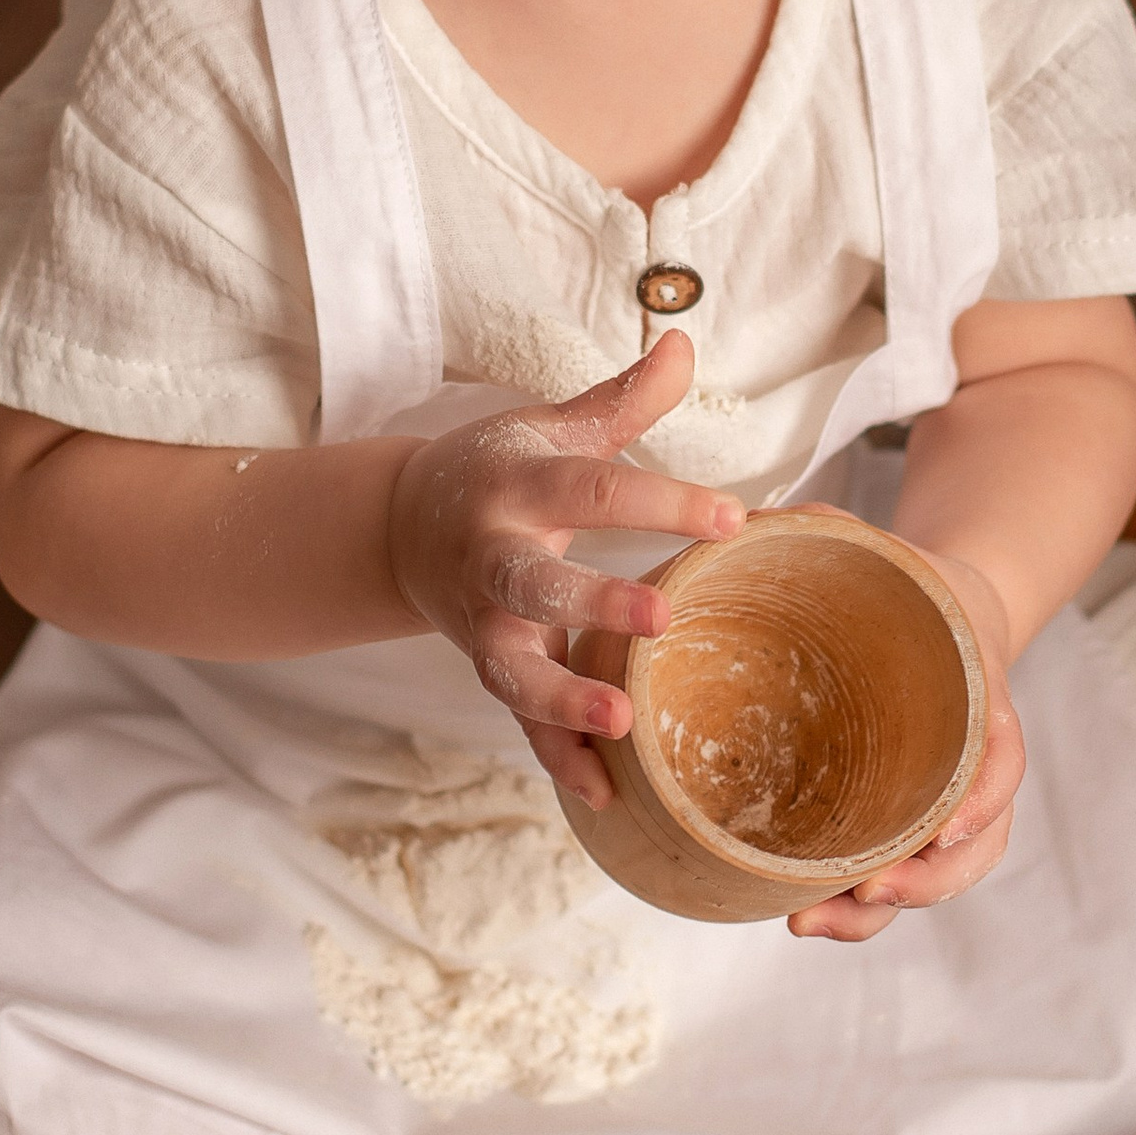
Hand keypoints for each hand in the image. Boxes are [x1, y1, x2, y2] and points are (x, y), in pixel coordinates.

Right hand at [387, 331, 739, 807]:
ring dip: (563, 702)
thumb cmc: (499, 469)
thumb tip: (685, 339)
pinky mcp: (489, 669)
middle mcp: (492, 559)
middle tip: (662, 620)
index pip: (594, 489)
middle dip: (593, 604)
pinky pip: (519, 724)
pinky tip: (606, 795)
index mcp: (518, 486)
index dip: (661, 500)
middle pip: (536, 584)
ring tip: (623, 724)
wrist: (402, 526)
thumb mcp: (551, 426)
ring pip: (514, 670)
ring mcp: (483, 624)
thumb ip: (621, 398)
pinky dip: (557, 759)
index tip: (733, 518)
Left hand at [787, 536, 1023, 943]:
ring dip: (879, 912)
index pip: (1003, 759)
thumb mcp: (879, 547)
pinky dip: (856, 906)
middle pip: (974, 844)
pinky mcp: (903, 817)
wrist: (944, 611)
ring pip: (934, 876)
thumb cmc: (907, 582)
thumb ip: (826, 530)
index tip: (945, 829)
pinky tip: (799, 913)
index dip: (981, 800)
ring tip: (806, 924)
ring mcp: (942, 798)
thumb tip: (744, 518)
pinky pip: (895, 874)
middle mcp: (971, 762)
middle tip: (868, 896)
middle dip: (926, 882)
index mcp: (983, 698)